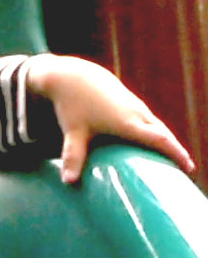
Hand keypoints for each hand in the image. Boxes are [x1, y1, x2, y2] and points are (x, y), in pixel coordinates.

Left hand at [26, 53, 195, 184]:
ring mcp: (135, 106)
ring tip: (173, 160)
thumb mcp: (73, 132)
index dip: (176, 153)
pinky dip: (157, 132)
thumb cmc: (73, 104)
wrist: (73, 75)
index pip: (160, 140)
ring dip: (168, 141)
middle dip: (176, 150)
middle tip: (185, 170)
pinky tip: (154, 142)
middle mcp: (137, 113)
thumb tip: (68, 182)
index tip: (189, 168)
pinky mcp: (130, 102)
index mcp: (128, 122)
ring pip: (157, 126)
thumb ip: (74, 156)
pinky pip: (150, 120)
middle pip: (164, 134)